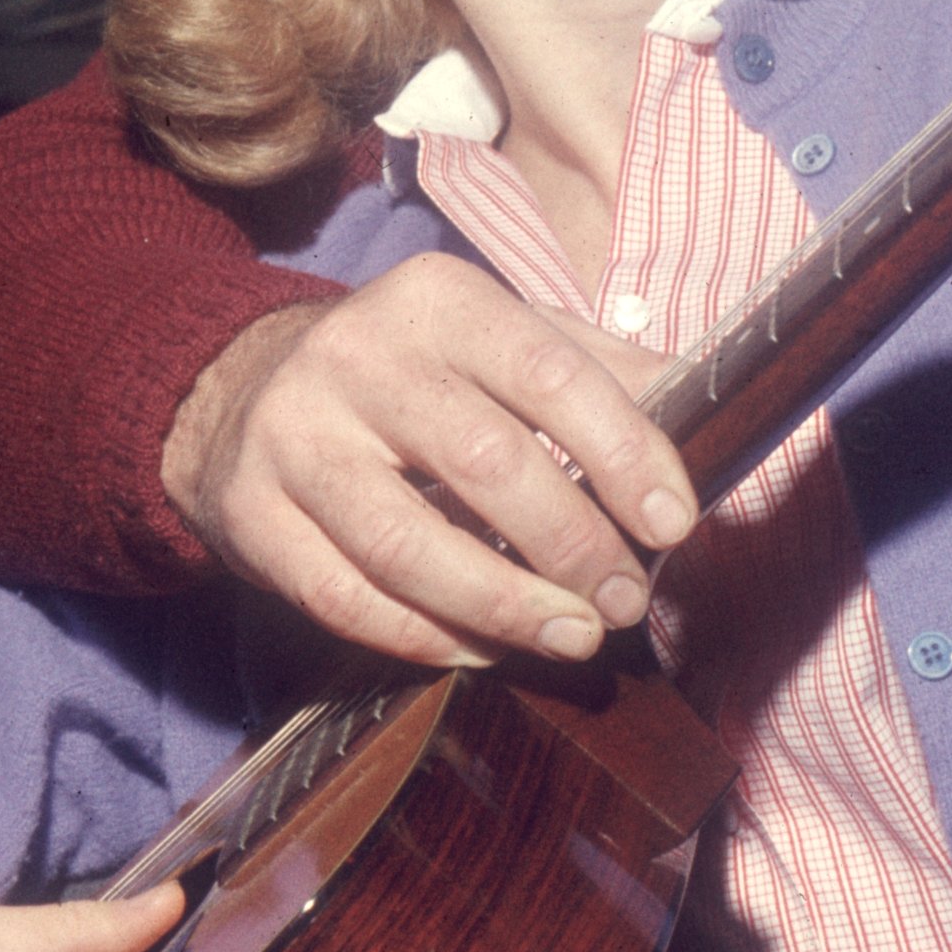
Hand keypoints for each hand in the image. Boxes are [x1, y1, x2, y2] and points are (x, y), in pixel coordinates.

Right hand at [161, 256, 696, 669]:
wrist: (242, 392)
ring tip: (572, 636)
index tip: (672, 524)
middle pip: (485, 464)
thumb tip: (709, 415)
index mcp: (439, 300)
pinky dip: (423, 636)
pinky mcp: (251, 515)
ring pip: (407, 545)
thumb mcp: (501, 339)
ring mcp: (294, 437)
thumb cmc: (413, 375)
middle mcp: (358, 357)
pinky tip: (481, 650)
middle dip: (575, 546)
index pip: (550, 374)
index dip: (623, 455)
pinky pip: (344, 597)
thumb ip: (599, 371)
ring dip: (505, 606)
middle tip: (626, 601)